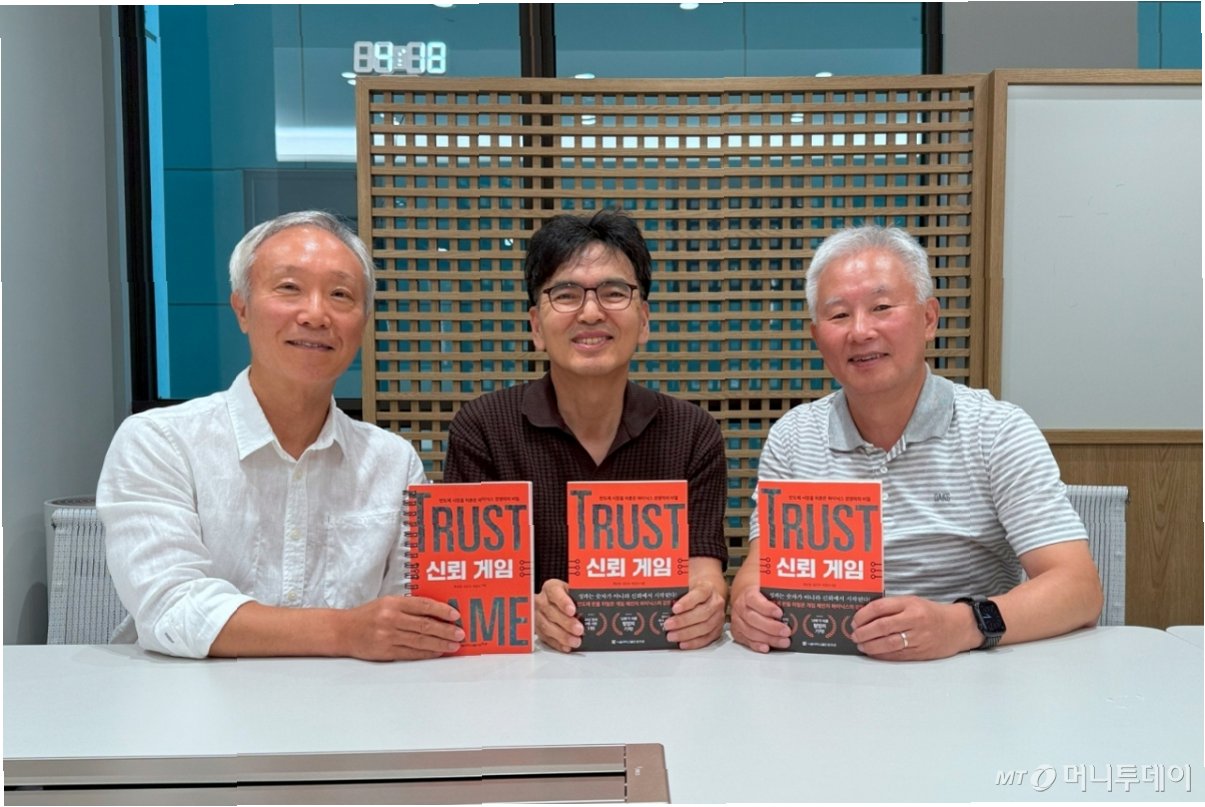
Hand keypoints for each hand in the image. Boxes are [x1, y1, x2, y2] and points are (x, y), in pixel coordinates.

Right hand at [339, 595, 463, 660]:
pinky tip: (437, 652)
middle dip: (446, 630)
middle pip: (424, 625)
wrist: (342, 631)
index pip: (423, 605)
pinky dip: (426, 653)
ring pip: (420, 641)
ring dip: (440, 644)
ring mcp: (387, 636)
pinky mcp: (385, 652)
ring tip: (454, 645)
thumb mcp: (386, 603)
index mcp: (392, 603)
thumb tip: (436, 613)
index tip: (456, 615)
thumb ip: (408, 606)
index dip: (442, 610)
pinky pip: (411, 653)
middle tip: (460, 633)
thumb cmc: (367, 615)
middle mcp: (390, 618)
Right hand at [535, 579, 582, 652]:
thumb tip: (597, 603)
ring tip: (575, 641)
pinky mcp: (538, 629)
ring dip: (562, 636)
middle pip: (550, 611)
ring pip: (546, 626)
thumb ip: (582, 596)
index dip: (563, 602)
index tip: (572, 610)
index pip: (554, 592)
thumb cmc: (568, 597)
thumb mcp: (574, 591)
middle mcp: (542, 601)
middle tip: (579, 629)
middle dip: (566, 622)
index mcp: (551, 587)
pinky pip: (545, 638)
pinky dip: (557, 644)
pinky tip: (567, 647)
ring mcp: (538, 616)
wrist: (556, 602)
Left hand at [664, 580, 724, 649]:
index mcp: (708, 588)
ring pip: (705, 627)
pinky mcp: (717, 629)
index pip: (699, 594)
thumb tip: (659, 599)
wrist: (708, 594)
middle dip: (683, 621)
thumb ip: (675, 591)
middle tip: (668, 625)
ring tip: (672, 636)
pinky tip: (683, 643)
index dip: (687, 602)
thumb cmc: (694, 590)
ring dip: (686, 634)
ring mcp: (718, 617)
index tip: (674, 608)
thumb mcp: (686, 585)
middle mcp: (715, 602)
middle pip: (702, 613)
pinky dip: (694, 643)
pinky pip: (707, 638)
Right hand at [730, 585, 790, 652]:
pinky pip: (746, 641)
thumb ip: (779, 593)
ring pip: (750, 632)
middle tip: (786, 631)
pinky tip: (767, 647)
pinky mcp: (738, 632)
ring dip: (768, 638)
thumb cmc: (760, 594)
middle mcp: (741, 608)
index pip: (754, 600)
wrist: (746, 598)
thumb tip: (798, 595)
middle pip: (753, 619)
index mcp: (748, 594)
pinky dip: (757, 645)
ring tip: (783, 641)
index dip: (767, 608)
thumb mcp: (768, 588)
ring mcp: (738, 621)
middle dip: (771, 627)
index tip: (780, 613)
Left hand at [850, 596, 979, 660]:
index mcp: (910, 604)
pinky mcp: (920, 653)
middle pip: (882, 627)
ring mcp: (917, 638)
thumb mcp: (912, 602)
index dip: (863, 615)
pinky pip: (896, 655)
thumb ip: (892, 607)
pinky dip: (881, 655)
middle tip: (854, 635)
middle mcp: (914, 620)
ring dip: (870, 645)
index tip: (854, 620)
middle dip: (863, 632)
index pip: (880, 607)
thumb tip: (865, 616)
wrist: (958, 627)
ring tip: (860, 645)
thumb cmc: (931, 612)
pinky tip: (873, 652)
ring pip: (888, 644)